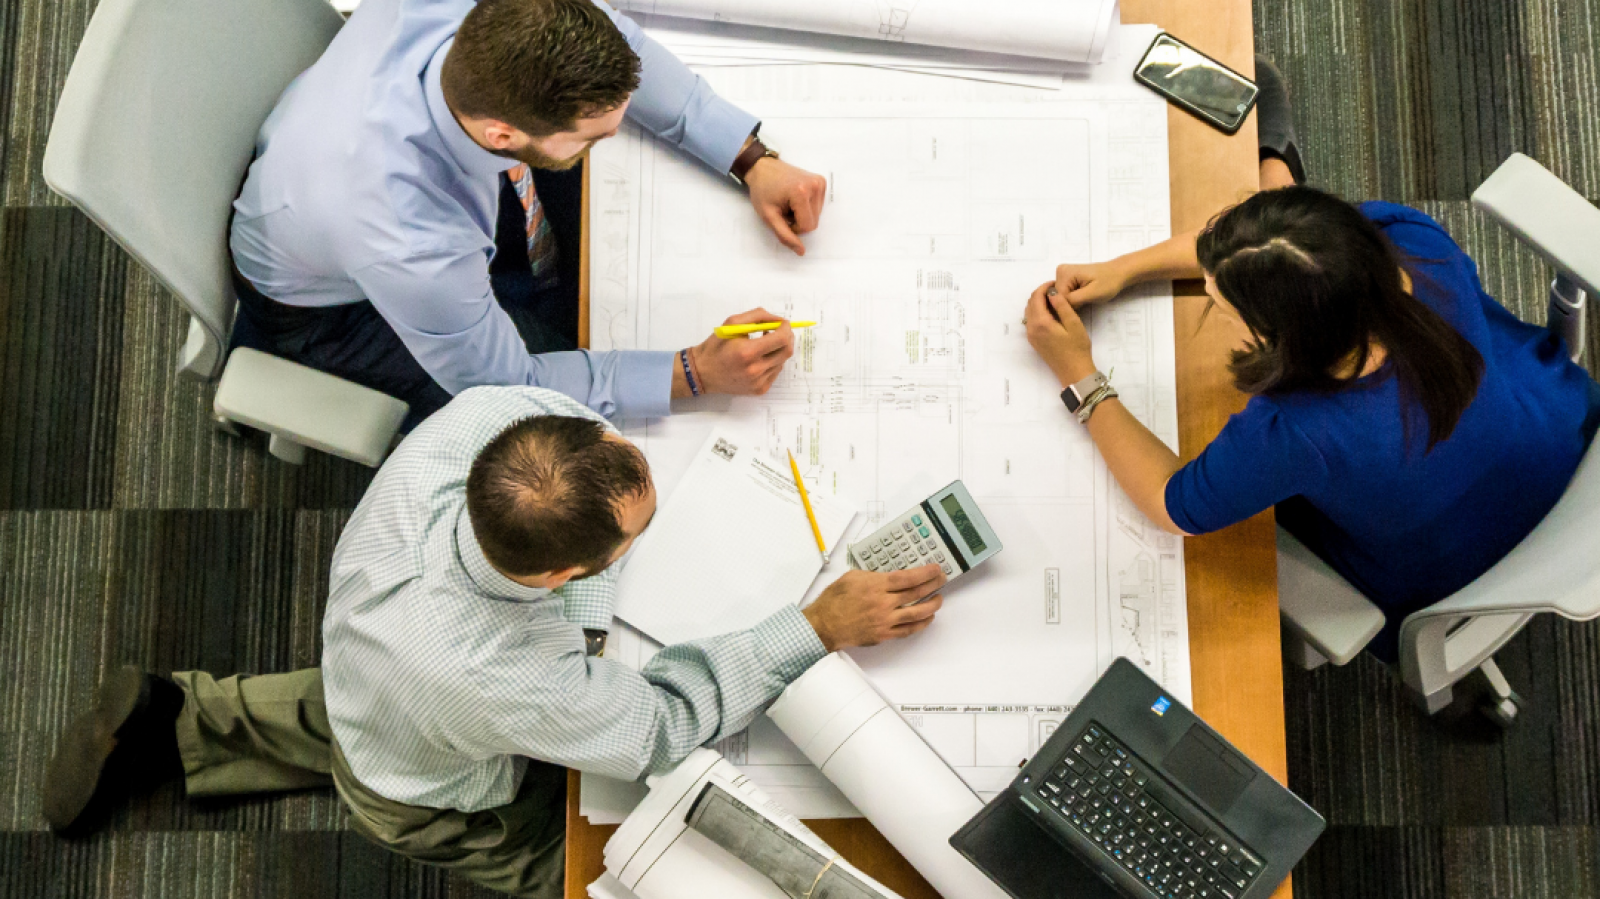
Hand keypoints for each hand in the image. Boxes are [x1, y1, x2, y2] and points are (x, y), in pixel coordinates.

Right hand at [689, 308, 794, 394]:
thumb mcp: (732, 323)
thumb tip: (778, 319)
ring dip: (778, 350)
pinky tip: (759, 359)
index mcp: (747, 352)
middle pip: (786, 351)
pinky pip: (775, 372)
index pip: (781, 339)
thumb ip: (757, 316)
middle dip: (787, 338)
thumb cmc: (716, 346)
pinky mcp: (760, 390)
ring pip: (782, 362)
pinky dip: (772, 362)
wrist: (703, 372)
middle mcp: (755, 370)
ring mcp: (759, 382)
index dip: (786, 328)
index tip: (782, 323)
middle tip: (779, 331)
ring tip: (763, 346)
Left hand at [744, 156, 826, 255]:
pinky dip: (807, 207)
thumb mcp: (769, 216)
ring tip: (789, 203)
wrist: (763, 168)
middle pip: (814, 222)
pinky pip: (818, 205)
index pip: (807, 227)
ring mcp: (820, 182)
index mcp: (801, 192)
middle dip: (799, 221)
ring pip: (817, 215)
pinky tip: (796, 198)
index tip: (782, 217)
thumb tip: (801, 252)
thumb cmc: (763, 191)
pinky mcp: (821, 181)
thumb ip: (785, 236)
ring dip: (803, 214)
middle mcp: (815, 185)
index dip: (794, 228)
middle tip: (785, 209)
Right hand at [803, 565, 946, 651]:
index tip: (935, 569)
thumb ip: (873, 575)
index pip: (907, 578)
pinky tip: (927, 618)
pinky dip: (920, 624)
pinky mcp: (883, 634)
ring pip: (916, 614)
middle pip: (916, 594)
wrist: (824, 624)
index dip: (925, 573)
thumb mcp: (852, 577)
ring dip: (932, 605)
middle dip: (933, 585)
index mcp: (876, 586)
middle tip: (942, 580)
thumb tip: (888, 575)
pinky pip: (908, 630)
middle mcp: (883, 604)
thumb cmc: (834, 600)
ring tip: (939, 599)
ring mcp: (885, 621)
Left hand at [1024, 281, 1097, 386]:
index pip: (1037, 297)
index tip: (1056, 283)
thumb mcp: (1074, 324)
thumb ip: (1062, 305)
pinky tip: (1050, 312)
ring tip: (1054, 299)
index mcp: (1041, 323)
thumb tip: (1052, 291)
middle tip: (1056, 290)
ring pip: (1029, 311)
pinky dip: (1037, 312)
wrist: (1074, 372)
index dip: (1045, 287)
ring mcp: (1031, 335)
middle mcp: (1031, 328)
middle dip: (1040, 293)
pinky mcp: (1034, 341)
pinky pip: (1031, 321)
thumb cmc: (1078, 348)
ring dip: (1038, 302)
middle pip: (1030, 303)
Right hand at [1052, 260, 1131, 308]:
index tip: (1082, 305)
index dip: (1068, 306)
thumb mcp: (1092, 293)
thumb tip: (1057, 306)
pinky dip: (1072, 299)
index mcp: (1064, 273)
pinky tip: (1082, 297)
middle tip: (1085, 301)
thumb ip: (1073, 300)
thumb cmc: (1108, 283)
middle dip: (1069, 304)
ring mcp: (1062, 275)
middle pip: (1057, 297)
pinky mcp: (1067, 279)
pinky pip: (1064, 294)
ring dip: (1071, 302)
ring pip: (1060, 297)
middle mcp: (1059, 272)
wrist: (1118, 273)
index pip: (1057, 298)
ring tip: (1084, 299)